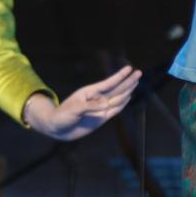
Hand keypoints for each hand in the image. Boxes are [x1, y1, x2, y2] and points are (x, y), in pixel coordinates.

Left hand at [23, 65, 142, 140]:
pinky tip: (128, 97)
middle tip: (139, 73)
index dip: (119, 76)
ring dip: (127, 91)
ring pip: (118, 98)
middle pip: (116, 89)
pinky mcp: (101, 119)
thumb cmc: (62, 115)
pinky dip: (123, 104)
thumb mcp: (74, 110)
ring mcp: (100, 109)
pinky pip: (115, 110)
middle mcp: (97, 99)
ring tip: (136, 82)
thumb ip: (90, 107)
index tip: (129, 68)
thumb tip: (106, 106)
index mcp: (90, 93)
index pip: (108, 83)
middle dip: (128, 82)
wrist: (56, 128)